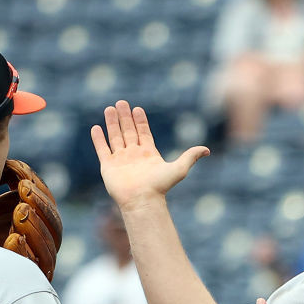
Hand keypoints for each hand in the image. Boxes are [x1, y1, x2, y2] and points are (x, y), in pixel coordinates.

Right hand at [91, 100, 209, 209]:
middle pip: (128, 132)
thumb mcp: (180, 168)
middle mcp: (134, 156)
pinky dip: (99, 139)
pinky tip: (96, 128)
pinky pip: (102, 150)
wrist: (142, 200)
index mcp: (149, 154)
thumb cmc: (160, 186)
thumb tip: (207, 150)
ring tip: (109, 109)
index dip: (140, 121)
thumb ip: (191, 156)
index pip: (143, 133)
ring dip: (112, 123)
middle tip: (121, 102)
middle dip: (125, 117)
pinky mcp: (108, 167)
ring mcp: (121, 161)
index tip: (137, 108)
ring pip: (115, 137)